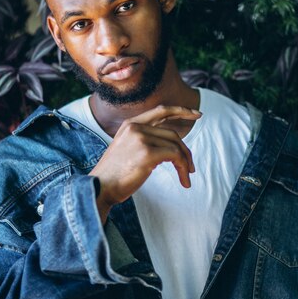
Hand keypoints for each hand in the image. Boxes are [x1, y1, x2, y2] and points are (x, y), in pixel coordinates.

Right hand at [89, 105, 201, 222]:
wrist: (100, 188)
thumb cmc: (115, 175)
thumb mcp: (127, 150)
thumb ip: (144, 141)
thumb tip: (170, 145)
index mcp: (130, 124)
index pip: (160, 111)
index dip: (180, 110)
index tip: (197, 113)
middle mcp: (135, 127)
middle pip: (172, 134)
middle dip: (185, 151)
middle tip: (191, 168)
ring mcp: (140, 138)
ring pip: (175, 146)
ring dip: (185, 163)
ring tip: (186, 177)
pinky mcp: (146, 153)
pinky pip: (175, 156)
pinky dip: (183, 168)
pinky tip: (183, 180)